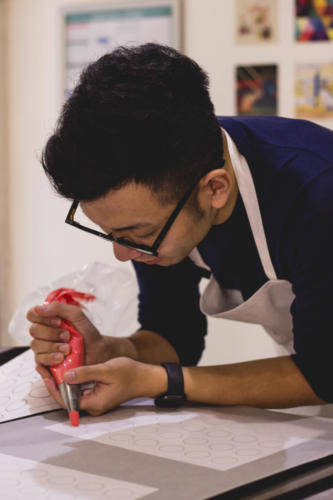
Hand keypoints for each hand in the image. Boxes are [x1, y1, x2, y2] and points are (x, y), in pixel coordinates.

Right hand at [27, 302, 135, 366]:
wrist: (97, 351)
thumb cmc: (87, 332)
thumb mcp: (77, 315)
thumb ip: (59, 308)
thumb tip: (39, 307)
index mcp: (48, 320)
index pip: (32, 315)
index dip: (43, 318)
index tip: (59, 322)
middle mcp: (43, 334)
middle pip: (34, 331)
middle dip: (52, 334)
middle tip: (68, 337)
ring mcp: (43, 349)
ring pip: (36, 347)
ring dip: (52, 348)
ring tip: (67, 350)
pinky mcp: (46, 364)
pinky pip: (39, 364)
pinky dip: (48, 362)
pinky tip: (58, 361)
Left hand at [36, 358, 166, 415]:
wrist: (146, 378)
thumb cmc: (130, 374)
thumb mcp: (106, 370)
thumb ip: (85, 373)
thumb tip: (66, 376)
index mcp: (94, 403)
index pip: (66, 400)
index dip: (53, 388)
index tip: (45, 375)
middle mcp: (93, 406)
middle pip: (67, 397)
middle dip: (54, 383)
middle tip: (43, 367)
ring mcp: (95, 401)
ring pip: (73, 393)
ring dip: (62, 381)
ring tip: (51, 366)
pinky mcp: (97, 395)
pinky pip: (80, 389)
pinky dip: (72, 380)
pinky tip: (67, 368)